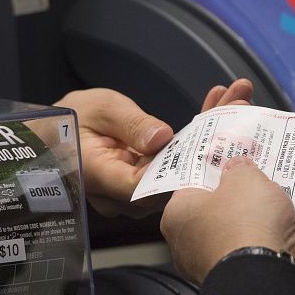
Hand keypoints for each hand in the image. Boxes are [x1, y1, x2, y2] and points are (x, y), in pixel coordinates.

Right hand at [54, 79, 252, 217]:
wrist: (56, 132)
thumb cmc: (71, 118)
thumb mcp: (100, 109)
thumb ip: (129, 125)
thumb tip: (161, 139)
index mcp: (101, 176)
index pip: (148, 186)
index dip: (184, 166)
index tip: (216, 137)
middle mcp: (120, 193)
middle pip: (172, 178)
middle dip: (209, 141)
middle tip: (237, 105)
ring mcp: (133, 191)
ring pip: (178, 173)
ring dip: (208, 137)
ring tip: (233, 101)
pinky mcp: (144, 181)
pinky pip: (173, 166)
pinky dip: (196, 140)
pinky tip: (217, 112)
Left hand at [161, 156, 294, 284]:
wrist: (267, 275)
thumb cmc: (241, 227)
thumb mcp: (242, 178)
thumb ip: (240, 167)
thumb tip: (240, 166)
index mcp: (181, 215)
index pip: (193, 182)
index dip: (213, 164)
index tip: (228, 151)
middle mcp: (200, 240)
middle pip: (227, 203)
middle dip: (249, 184)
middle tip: (263, 162)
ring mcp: (230, 257)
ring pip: (257, 223)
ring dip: (276, 204)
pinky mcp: (260, 270)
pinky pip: (281, 241)